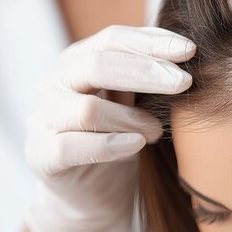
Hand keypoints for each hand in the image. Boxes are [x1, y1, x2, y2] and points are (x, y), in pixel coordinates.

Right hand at [24, 25, 195, 231]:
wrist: (90, 193)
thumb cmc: (116, 137)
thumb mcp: (133, 100)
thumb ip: (147, 77)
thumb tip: (187, 53)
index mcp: (78, 61)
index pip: (112, 38)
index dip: (151, 42)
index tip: (190, 50)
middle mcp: (55, 83)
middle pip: (98, 65)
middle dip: (147, 72)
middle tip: (184, 83)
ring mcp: (43, 119)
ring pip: (88, 109)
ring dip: (132, 118)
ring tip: (157, 131)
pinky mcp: (42, 155)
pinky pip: (73, 146)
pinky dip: (110, 144)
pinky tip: (136, 145)